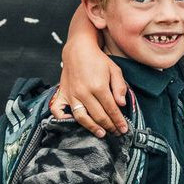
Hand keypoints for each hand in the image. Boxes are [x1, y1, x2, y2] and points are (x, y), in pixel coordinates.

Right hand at [51, 17, 129, 135]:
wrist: (78, 50)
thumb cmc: (98, 60)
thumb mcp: (115, 70)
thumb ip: (120, 87)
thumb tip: (121, 104)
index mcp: (99, 86)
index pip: (111, 109)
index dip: (118, 121)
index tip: (124, 129)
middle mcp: (84, 92)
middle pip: (98, 116)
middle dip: (109, 126)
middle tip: (116, 133)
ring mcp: (72, 94)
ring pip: (81, 117)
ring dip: (92, 128)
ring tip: (101, 133)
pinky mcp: (62, 94)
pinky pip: (59, 110)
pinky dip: (63, 119)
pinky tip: (72, 124)